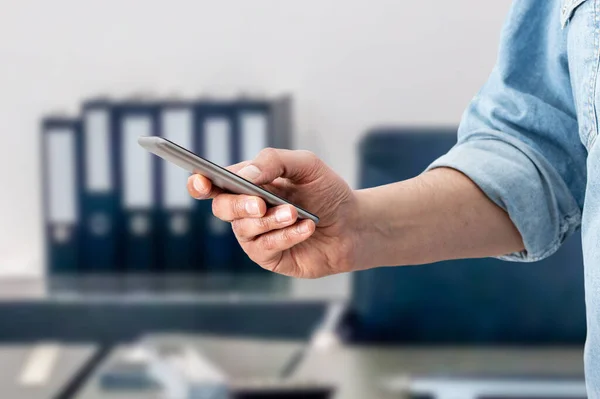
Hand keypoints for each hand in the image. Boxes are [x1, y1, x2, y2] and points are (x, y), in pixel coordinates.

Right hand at [187, 148, 357, 277]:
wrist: (353, 224)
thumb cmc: (327, 192)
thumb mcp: (306, 165)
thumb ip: (274, 161)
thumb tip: (244, 176)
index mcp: (249, 184)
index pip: (215, 183)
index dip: (200, 183)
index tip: (200, 181)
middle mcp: (247, 210)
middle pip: (222, 208)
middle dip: (239, 205)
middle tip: (261, 203)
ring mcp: (256, 235)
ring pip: (244, 229)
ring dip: (271, 221)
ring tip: (297, 214)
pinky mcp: (269, 257)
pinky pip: (265, 248)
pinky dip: (286, 236)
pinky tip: (307, 228)